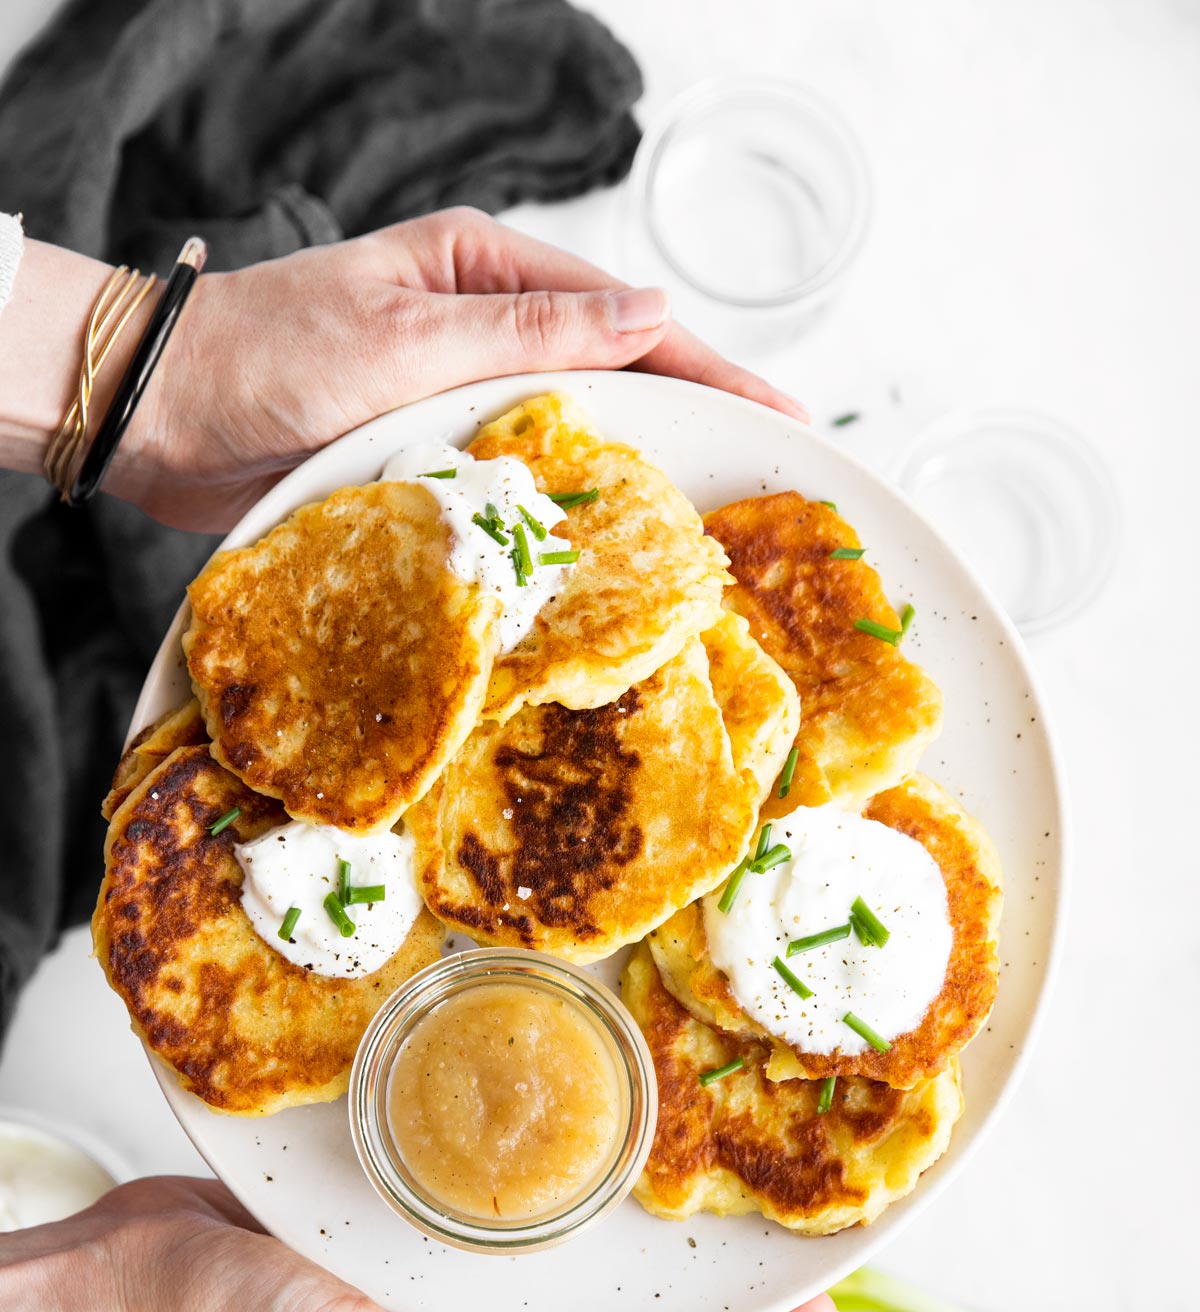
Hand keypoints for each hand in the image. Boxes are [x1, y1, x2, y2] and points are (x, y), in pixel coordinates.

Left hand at [111, 207, 806, 531]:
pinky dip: (569, 503)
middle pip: (615, 373)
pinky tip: (611, 539)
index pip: (625, 319)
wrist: (164, 416)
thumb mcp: (405, 336)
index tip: (783, 415)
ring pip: (573, 429)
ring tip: (715, 517)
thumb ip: (528, 331)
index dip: (710, 370)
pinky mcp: (433, 450)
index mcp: (483, 268)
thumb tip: (652, 315)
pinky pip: (522, 475)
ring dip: (636, 469)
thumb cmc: (267, 357)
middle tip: (771, 478)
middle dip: (693, 420)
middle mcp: (480, 325)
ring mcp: (459, 389)